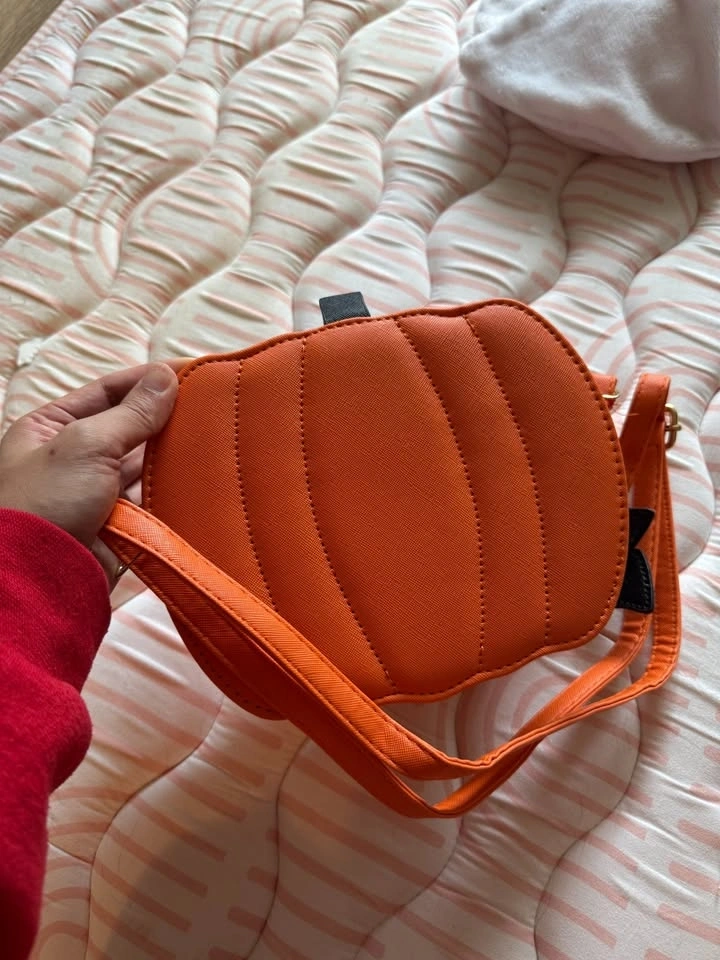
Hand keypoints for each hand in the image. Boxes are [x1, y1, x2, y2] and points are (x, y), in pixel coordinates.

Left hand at [0, 361, 187, 587]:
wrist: (37, 580)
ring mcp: (94, 493)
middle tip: (209, 405)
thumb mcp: (86, 444)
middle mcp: (71, 458)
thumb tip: (166, 376)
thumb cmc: (46, 502)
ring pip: (142, 466)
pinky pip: (150, 500)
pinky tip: (200, 477)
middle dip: (163, 418)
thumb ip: (132, 413)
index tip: (187, 373)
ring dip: (171, 455)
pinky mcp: (116, 526)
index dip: (145, 381)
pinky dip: (171, 491)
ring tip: (212, 438)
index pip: (105, 393)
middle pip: (127, 428)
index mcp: (49, 428)